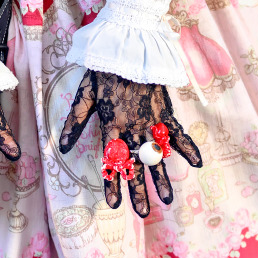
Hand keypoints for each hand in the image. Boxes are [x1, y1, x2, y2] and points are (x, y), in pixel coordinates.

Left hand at [59, 70, 201, 217]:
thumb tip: (60, 146)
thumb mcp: (84, 93)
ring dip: (163, 177)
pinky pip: (177, 131)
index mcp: (111, 122)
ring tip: (168, 200)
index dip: (113, 182)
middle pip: (136, 162)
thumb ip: (75, 121)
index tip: (114, 204)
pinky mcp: (164, 109)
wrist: (127, 45)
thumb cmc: (103, 69)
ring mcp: (151, 118)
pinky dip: (187, 146)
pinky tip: (197, 163)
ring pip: (157, 153)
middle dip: (139, 189)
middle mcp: (133, 125)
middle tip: (142, 212)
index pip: (112, 159)